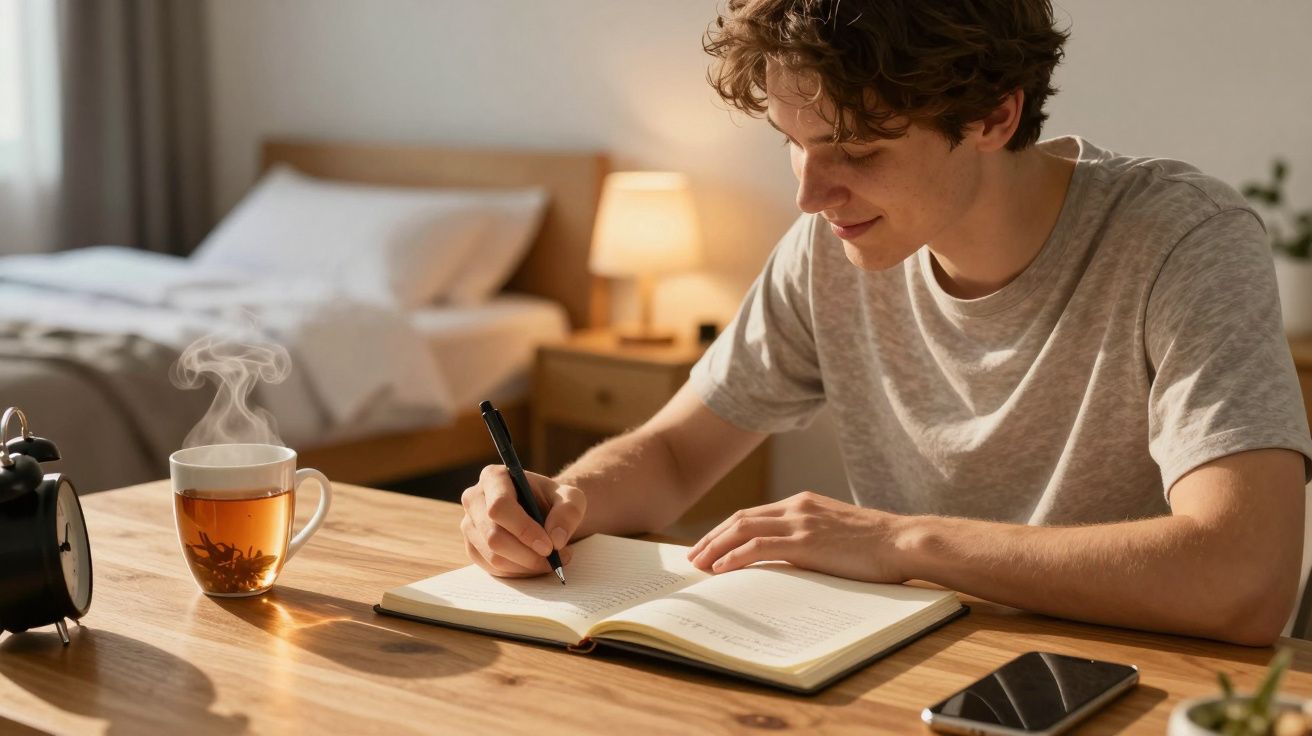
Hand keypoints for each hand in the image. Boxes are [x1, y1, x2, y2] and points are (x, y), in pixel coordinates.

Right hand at [460, 465, 586, 577]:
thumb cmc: (554, 501)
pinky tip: (535, 564)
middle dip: (528, 554)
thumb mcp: (572, 498)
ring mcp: (469, 525)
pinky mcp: (472, 547)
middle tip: (555, 559)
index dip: (524, 530)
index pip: (500, 506)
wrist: (543, 512)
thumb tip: (556, 539)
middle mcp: (474, 499)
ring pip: (493, 557)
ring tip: (551, 561)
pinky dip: (518, 572)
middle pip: (494, 536)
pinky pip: (492, 569)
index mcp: (494, 477)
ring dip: (526, 566)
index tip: (549, 547)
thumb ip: (568, 512)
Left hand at [686, 492, 911, 582]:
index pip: (752, 514)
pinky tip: (722, 570)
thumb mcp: (835, 533)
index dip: (725, 530)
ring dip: (716, 548)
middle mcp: (797, 507)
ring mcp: (800, 522)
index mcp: (803, 502)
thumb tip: (787, 558)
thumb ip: (809, 537)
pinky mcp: (805, 542)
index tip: (708, 546)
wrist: (902, 541)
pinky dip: (735, 557)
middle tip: (693, 558)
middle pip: (740, 519)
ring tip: (699, 566)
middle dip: (712, 538)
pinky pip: (759, 548)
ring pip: (743, 530)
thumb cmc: (876, 545)